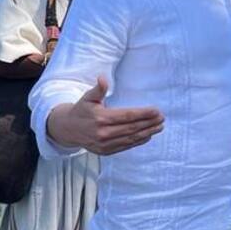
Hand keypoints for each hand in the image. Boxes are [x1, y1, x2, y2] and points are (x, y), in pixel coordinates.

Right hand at [47, 77, 163, 155]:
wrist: (68, 129)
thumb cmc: (81, 110)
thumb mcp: (88, 97)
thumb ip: (98, 89)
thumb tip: (103, 78)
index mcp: (101, 118)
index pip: (127, 116)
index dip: (143, 113)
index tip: (156, 110)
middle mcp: (103, 133)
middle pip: (132, 128)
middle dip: (149, 123)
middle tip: (162, 118)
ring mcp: (105, 144)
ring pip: (131, 138)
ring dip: (147, 133)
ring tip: (159, 127)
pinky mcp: (106, 151)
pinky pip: (126, 146)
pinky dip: (138, 141)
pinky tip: (148, 136)